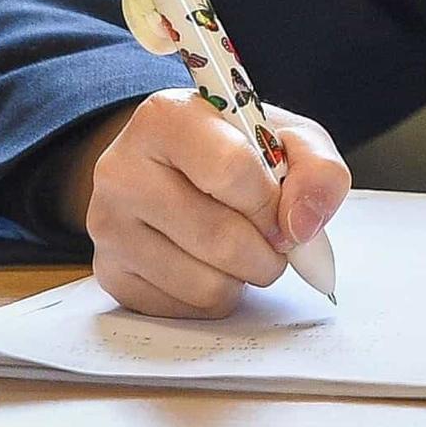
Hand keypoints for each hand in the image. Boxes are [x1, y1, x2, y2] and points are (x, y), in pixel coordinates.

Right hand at [56, 89, 352, 319]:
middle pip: (219, 237)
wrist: (177, 170)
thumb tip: (303, 225)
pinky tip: (211, 265)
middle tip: (275, 240)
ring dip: (244, 278)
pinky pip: (185, 308)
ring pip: (203, 283)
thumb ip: (318, 170)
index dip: (274, 204)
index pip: (231, 171)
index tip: (286, 212)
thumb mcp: (290, 139)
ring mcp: (107, 225)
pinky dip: (216, 297)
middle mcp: (121, 169)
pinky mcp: (109, 272)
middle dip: (269, 252)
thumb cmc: (240, 151)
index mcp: (166, 118)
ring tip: (241, 248)